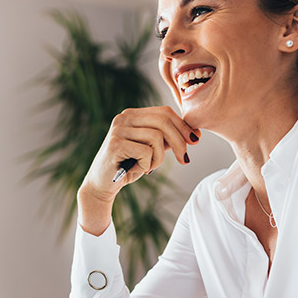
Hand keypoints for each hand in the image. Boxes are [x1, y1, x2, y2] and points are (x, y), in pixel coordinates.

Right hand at [77, 106, 199, 234]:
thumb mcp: (151, 150)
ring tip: (149, 167)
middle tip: (184, 159)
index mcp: (132, 115)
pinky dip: (148, 164)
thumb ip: (166, 139)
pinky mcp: (115, 144)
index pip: (164, 112)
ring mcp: (118, 129)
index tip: (195, 140)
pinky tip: (138, 169)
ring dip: (159, 158)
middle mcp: (123, 117)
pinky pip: (146, 152)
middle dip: (180, 141)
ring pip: (157, 137)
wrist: (102, 185)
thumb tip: (193, 134)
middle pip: (163, 121)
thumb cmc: (127, 166)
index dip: (183, 126)